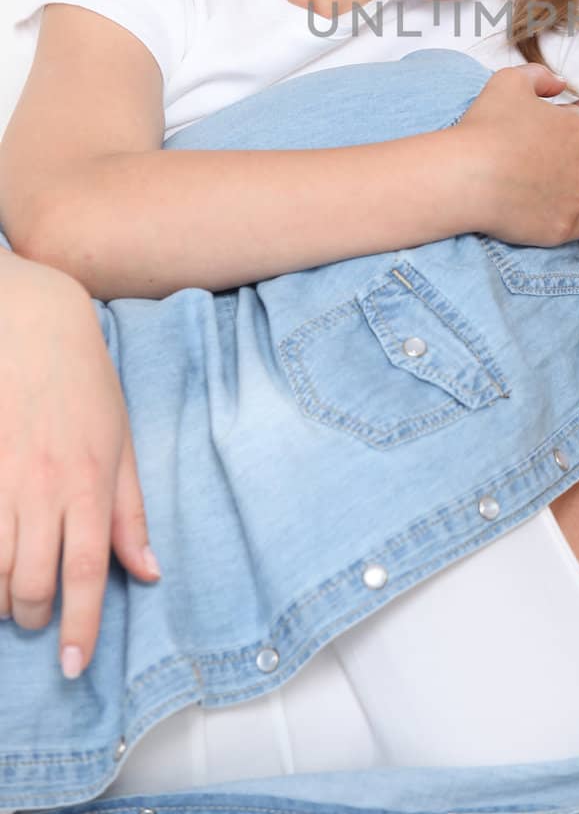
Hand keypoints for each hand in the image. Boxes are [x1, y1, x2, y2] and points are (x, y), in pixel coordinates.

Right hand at [0, 252, 160, 676]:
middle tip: (43, 619)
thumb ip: (131, 513)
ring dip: (3, 598)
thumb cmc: (87, 386)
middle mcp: (45, 486)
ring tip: (15, 600)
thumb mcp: (122, 444)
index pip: (87, 572)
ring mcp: (4, 478)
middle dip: (37, 616)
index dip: (81, 626)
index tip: (75, 665)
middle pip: (35, 581)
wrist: (35, 328)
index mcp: (91, 481)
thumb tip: (148, 573)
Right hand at [455, 64, 578, 246]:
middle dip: (564, 156)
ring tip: (547, 186)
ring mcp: (577, 198)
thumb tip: (561, 83)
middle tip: (529, 159)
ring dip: (575, 185)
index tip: (527, 133)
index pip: (575, 124)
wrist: (466, 176)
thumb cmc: (485, 127)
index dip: (551, 127)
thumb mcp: (509, 80)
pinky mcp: (564, 228)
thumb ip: (540, 76)